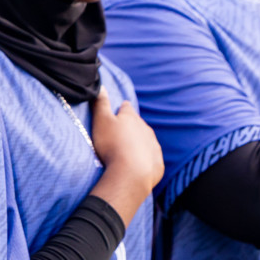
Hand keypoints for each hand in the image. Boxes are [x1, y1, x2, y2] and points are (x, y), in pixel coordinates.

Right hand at [89, 92, 163, 224]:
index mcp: (131, 118)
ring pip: (146, 140)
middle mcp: (145, 129)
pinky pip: (151, 158)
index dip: (122, 108)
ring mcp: (153, 146)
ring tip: (128, 149)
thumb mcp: (101, 121)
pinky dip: (144, 158)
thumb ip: (101, 104)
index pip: (126, 108)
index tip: (120, 108)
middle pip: (138, 124)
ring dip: (138, 142)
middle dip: (131, 126)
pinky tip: (138, 164)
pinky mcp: (157, 163)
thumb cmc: (112, 145)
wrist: (131, 173)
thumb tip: (101, 86)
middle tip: (121, 131)